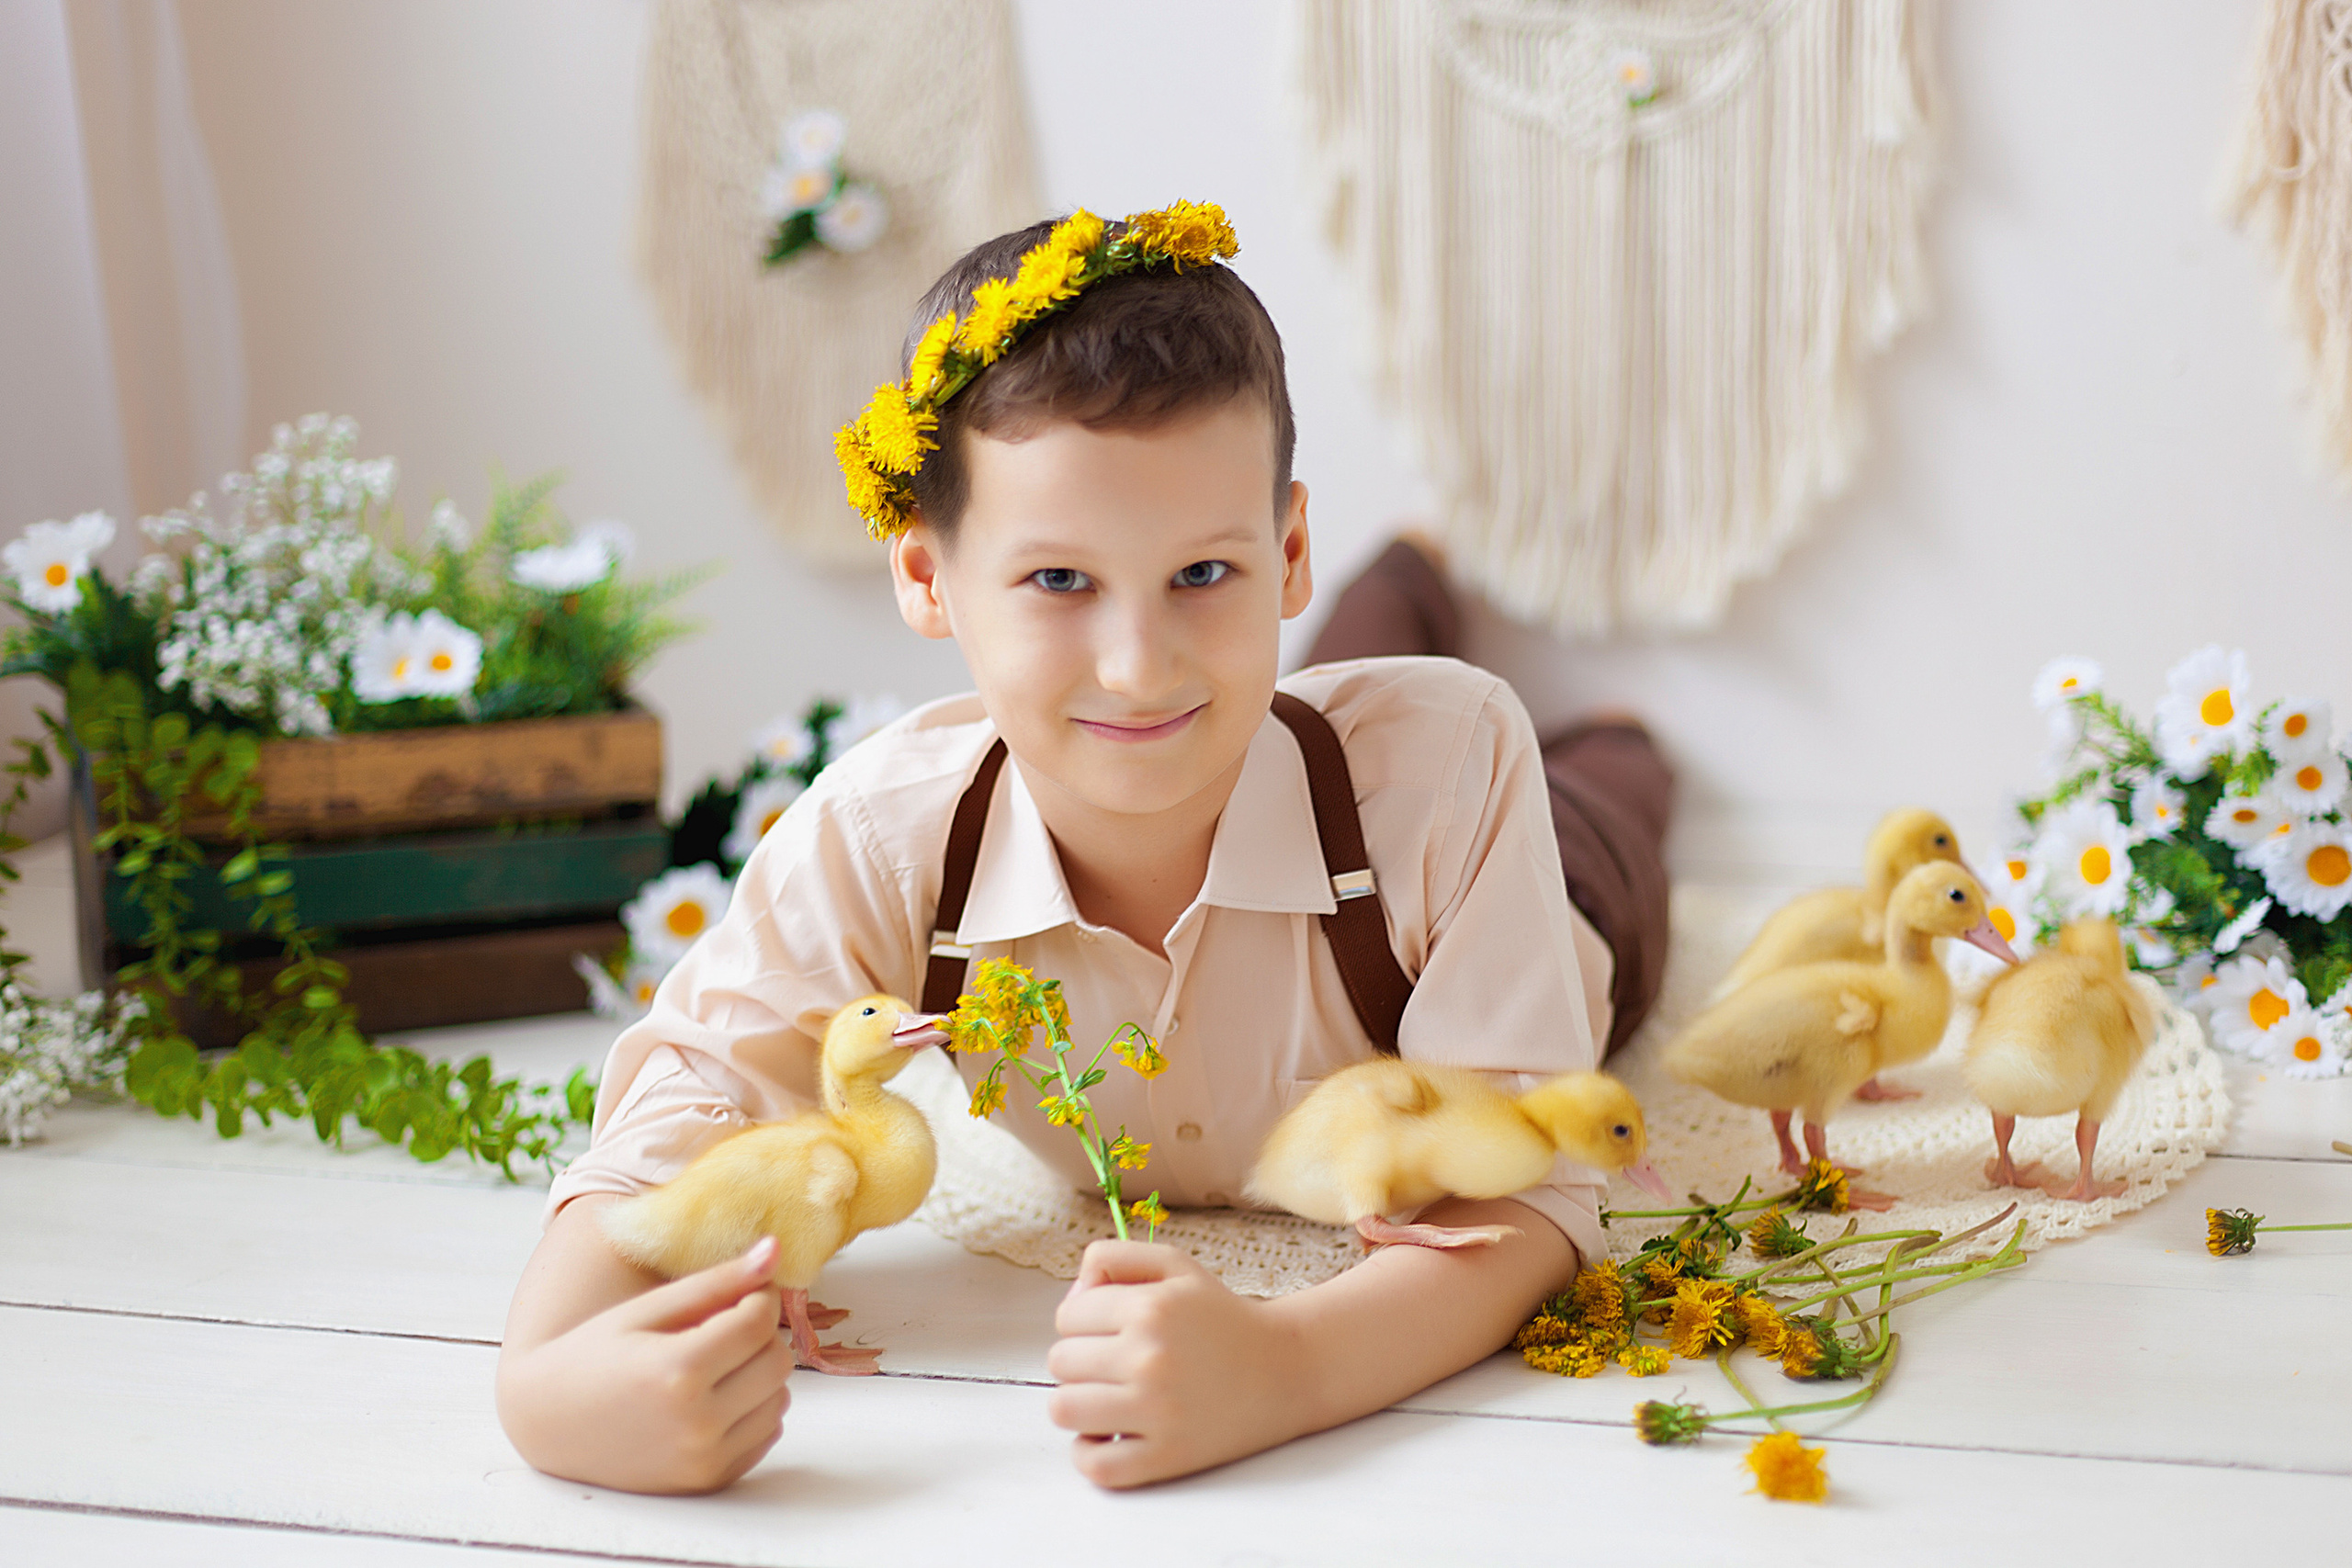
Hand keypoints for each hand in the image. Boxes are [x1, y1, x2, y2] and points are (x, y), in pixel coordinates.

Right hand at [496, 1235, 792, 1493]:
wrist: (548, 1422)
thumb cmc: (593, 1354)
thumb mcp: (647, 1310)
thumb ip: (716, 1282)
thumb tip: (775, 1250)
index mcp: (678, 1372)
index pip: (759, 1322)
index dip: (759, 1297)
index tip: (742, 1292)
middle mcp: (696, 1424)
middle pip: (777, 1361)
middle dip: (760, 1334)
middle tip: (724, 1326)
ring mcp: (704, 1459)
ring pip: (779, 1397)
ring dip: (760, 1373)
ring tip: (715, 1362)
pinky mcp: (710, 1479)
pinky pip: (766, 1433)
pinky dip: (753, 1409)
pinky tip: (714, 1396)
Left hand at [1046, 1240, 1311, 1488]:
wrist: (1285, 1369)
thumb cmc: (1220, 1318)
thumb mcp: (1175, 1266)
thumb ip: (1114, 1258)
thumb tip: (1072, 1296)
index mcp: (1150, 1307)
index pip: (1067, 1316)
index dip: (1083, 1321)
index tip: (1112, 1330)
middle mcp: (1150, 1358)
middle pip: (1060, 1362)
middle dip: (1081, 1360)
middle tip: (1116, 1364)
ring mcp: (1157, 1412)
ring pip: (1064, 1410)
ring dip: (1078, 1404)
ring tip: (1108, 1398)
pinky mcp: (1166, 1457)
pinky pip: (1093, 1464)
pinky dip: (1090, 1452)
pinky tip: (1111, 1433)